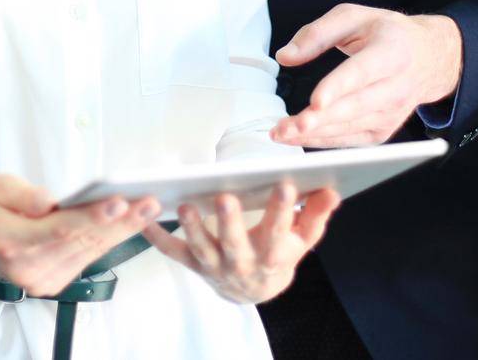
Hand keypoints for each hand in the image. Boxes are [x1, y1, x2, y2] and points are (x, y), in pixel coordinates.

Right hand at [0, 175, 159, 294]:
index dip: (92, 217)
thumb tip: (48, 201)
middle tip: (149, 201)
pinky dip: (107, 240)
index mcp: (11, 240)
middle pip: (82, 242)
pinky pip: (85, 259)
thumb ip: (23, 194)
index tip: (119, 202)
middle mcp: (28, 267)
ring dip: (121, 231)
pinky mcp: (50, 283)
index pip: (59, 229)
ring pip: (89, 252)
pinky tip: (127, 223)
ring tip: (147, 208)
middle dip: (120, 221)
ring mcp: (40, 279)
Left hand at [144, 183, 338, 303]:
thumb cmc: (279, 255)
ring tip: (185, 206)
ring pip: (202, 250)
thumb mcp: (303, 240)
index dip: (283, 210)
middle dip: (230, 222)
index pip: (280, 232)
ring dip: (192, 229)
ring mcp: (216, 267)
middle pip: (235, 244)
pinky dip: (157, 238)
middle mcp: (242, 264)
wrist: (255, 291)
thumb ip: (316, 216)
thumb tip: (332, 190)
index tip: (286, 184)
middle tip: (225, 197)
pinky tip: (145, 221)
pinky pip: (174, 252)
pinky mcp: (194, 266)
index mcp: (272, 255)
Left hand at [271, 5, 461, 147]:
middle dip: (319, 120)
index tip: (315, 101)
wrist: (429, 58)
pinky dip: (324, 141)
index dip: (338, 87)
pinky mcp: (384, 130)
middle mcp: (396, 86)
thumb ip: (317, 33)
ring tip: (281, 134)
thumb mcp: (354, 17)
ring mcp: (392, 113)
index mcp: (391, 51)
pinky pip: (351, 140)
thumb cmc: (387, 34)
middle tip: (286, 127)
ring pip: (350, 128)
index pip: (362, 72)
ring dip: (314, 134)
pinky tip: (298, 138)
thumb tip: (285, 56)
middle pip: (355, 107)